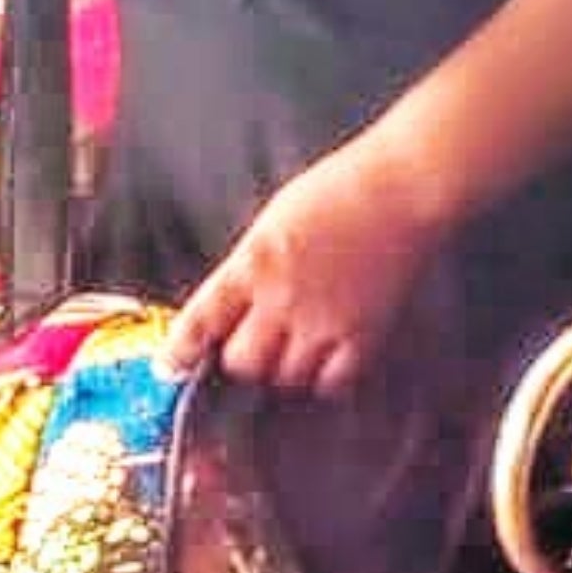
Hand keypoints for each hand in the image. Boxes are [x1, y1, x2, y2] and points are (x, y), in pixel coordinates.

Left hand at [164, 142, 441, 395]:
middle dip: (242, 356)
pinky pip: (331, 383)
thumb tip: (227, 310)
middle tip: (254, 341)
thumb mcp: (272, 221)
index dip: (180, 350)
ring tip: (295, 342)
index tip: (170, 366)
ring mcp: (325, 322)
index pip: (203, 319)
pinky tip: (326, 354)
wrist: (402, 189)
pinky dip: (324, 377)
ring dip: (283, 366)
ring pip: (286, 377)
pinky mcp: (364, 336)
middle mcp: (283, 299)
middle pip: (243, 362)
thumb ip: (248, 267)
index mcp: (254, 263)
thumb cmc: (337, 191)